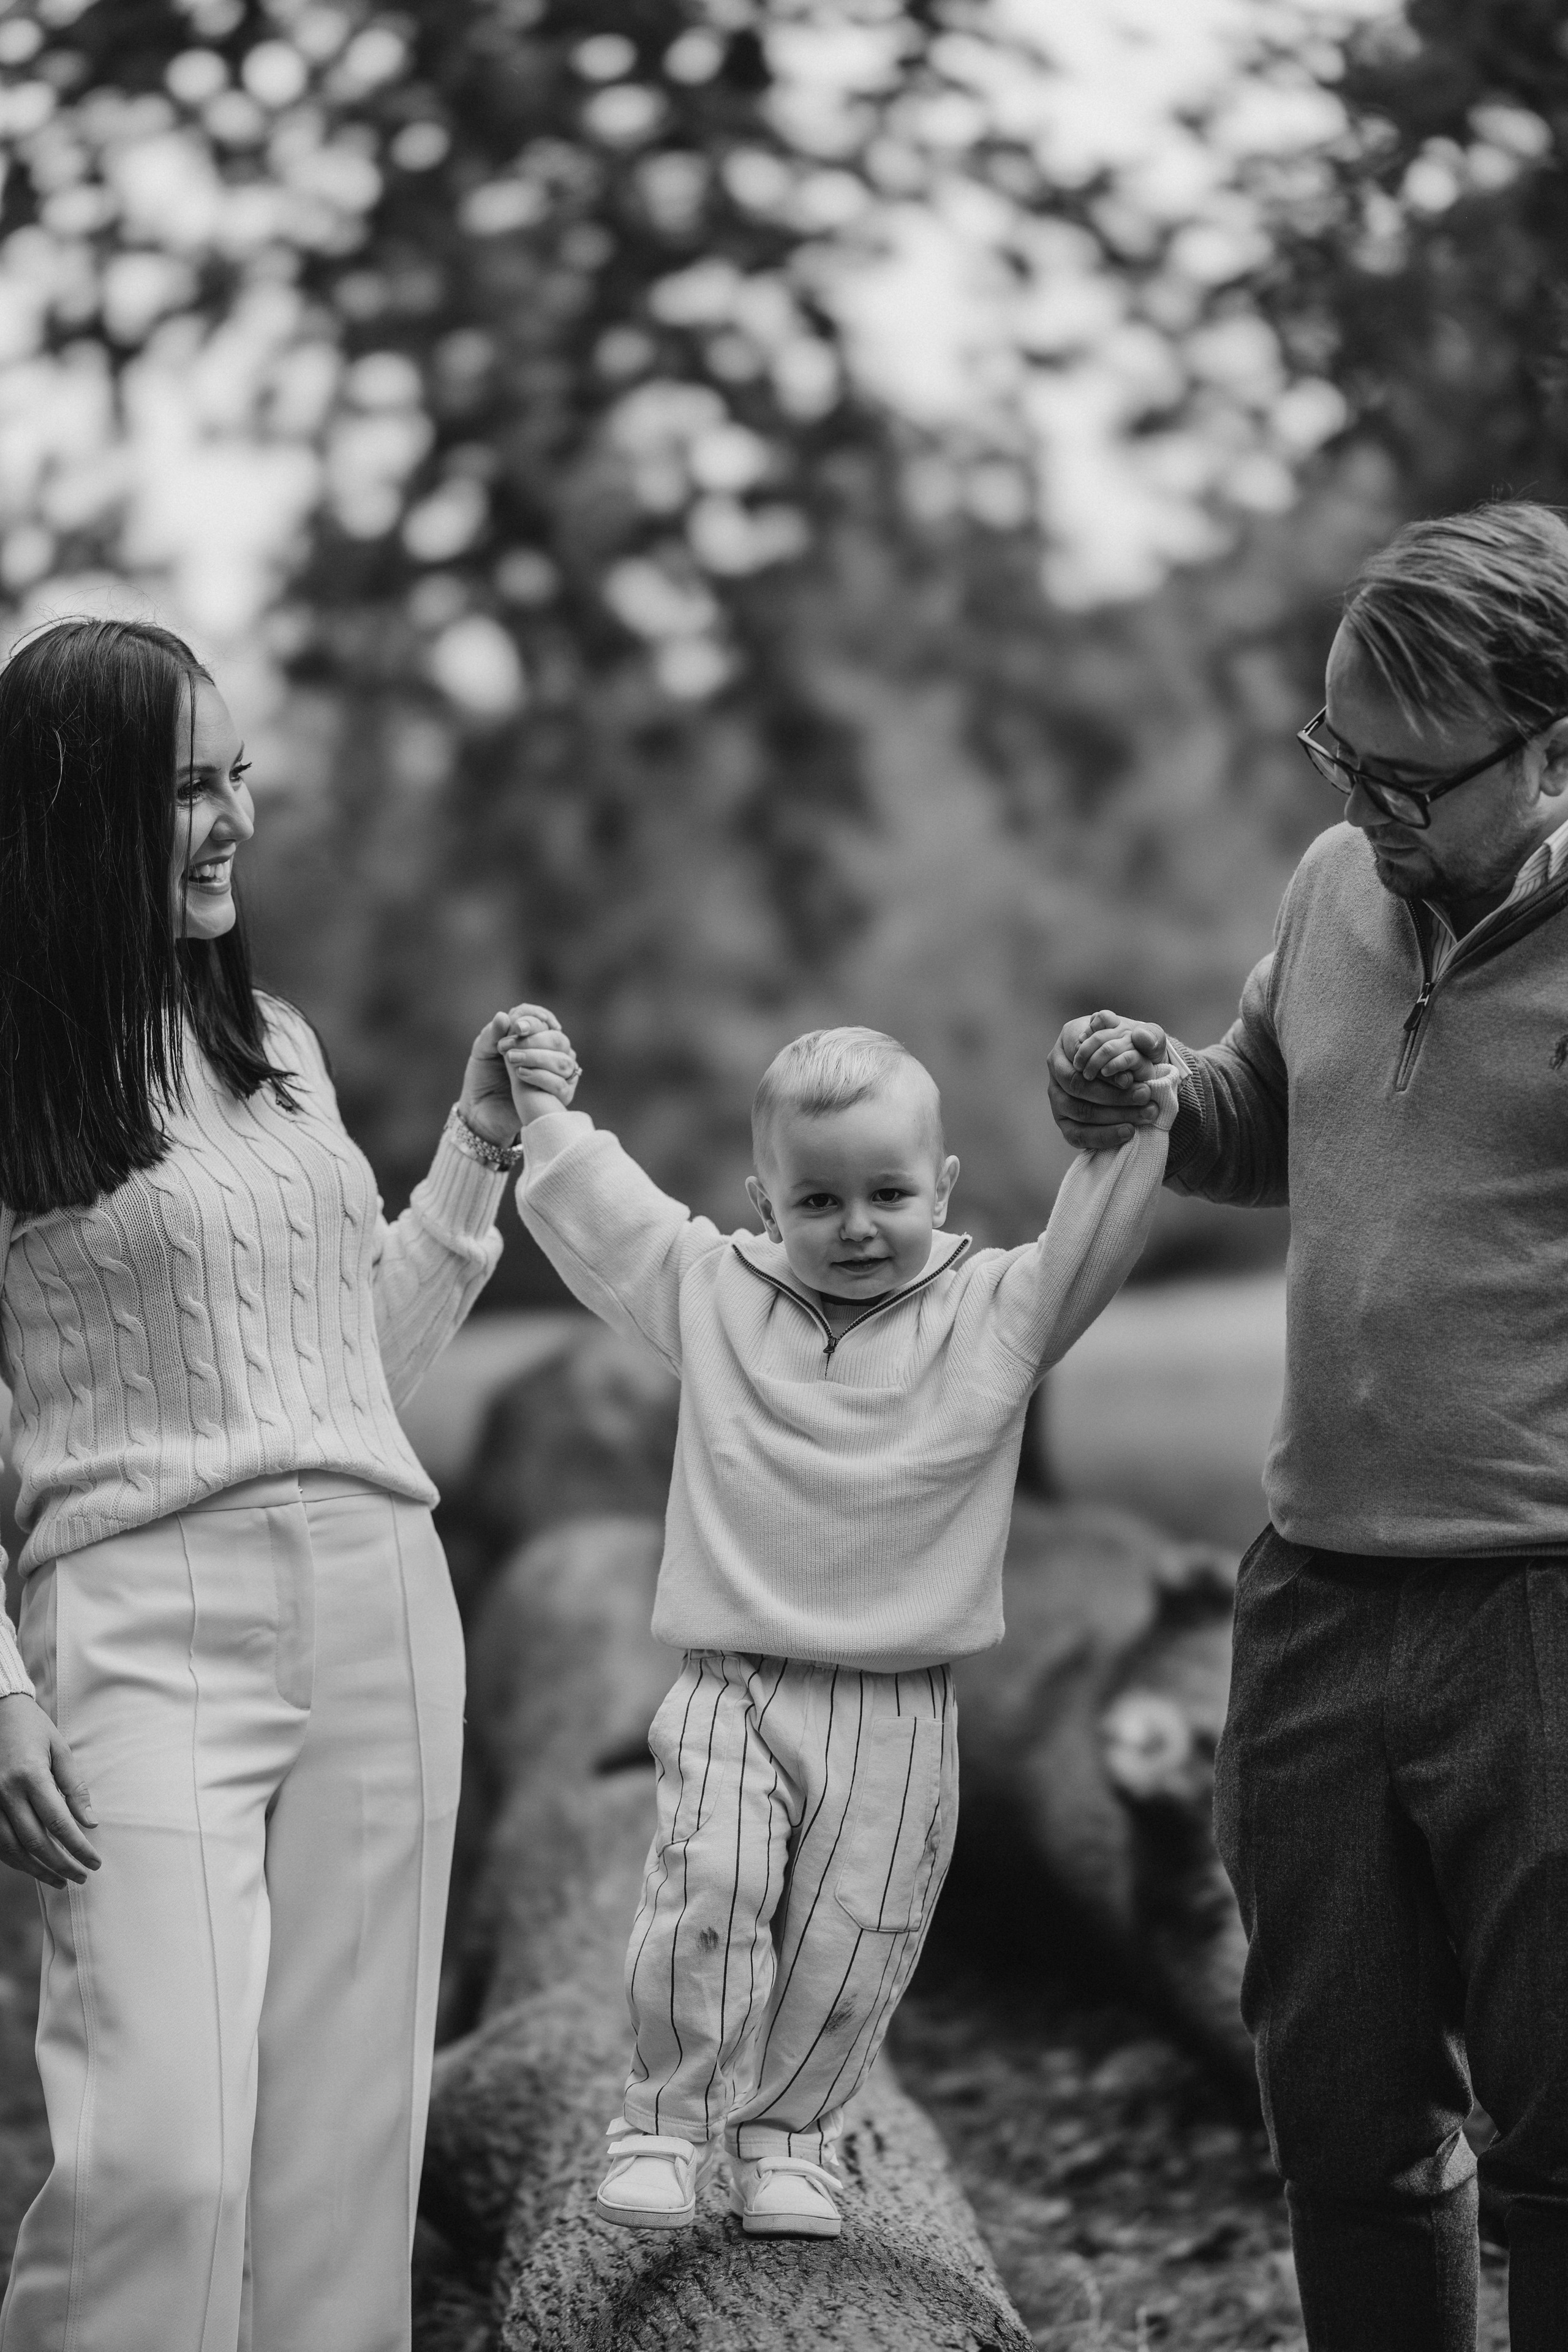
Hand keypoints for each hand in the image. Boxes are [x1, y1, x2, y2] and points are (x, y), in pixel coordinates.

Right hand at [0, 1694, 99, 1888]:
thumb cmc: (33, 1730)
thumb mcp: (61, 1750)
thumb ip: (75, 1787)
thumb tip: (91, 1822)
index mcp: (31, 1776)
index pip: (59, 1822)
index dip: (78, 1847)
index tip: (94, 1861)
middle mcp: (6, 1793)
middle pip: (35, 1841)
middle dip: (61, 1864)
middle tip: (82, 1876)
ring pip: (12, 1849)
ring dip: (37, 1870)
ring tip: (60, 1880)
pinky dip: (15, 1860)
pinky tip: (33, 1867)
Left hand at [458, 1003, 573, 1145]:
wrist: (481, 1110)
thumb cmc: (483, 1077)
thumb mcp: (482, 1052)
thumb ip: (492, 1034)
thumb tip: (503, 1016)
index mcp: (535, 1037)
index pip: (544, 1021)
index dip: (532, 1021)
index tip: (516, 1027)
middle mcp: (552, 1053)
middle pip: (558, 1038)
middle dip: (534, 1039)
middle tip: (507, 1046)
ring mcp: (559, 1075)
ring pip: (563, 1060)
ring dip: (537, 1056)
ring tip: (512, 1059)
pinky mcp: (559, 1096)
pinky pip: (561, 1084)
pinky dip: (541, 1077)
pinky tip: (520, 1074)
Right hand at [1047, 1010, 1169, 1152]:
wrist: (1135, 1071)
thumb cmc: (1136, 1049)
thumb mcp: (1147, 1037)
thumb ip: (1149, 1035)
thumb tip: (1141, 1037)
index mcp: (1071, 1035)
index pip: (1082, 1055)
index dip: (1106, 1070)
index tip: (1132, 1078)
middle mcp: (1057, 1064)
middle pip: (1078, 1085)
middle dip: (1114, 1095)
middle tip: (1144, 1096)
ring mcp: (1056, 1093)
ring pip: (1078, 1110)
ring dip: (1114, 1116)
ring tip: (1145, 1114)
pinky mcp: (1062, 1119)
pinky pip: (1077, 1134)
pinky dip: (1104, 1136)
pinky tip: (1128, 1132)